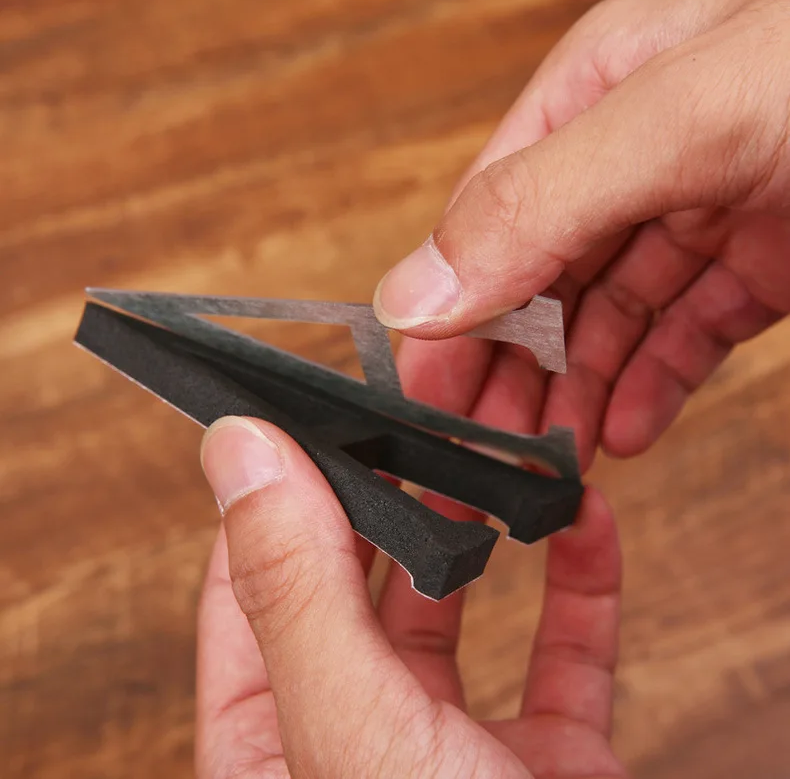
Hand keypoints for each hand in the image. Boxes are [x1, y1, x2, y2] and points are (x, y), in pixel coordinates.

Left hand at [195, 416, 624, 777]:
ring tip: (498, 450)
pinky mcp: (551, 765)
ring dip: (485, 527)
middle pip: (358, 585)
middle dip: (391, 493)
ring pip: (460, 611)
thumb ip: (292, 588)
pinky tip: (584, 520)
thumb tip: (237, 451)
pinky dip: (578, 583)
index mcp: (275, 748)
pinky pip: (564, 656)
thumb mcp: (353, 732)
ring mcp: (457, 755)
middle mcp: (356, 744)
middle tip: (418, 414)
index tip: (308, 413)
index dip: (274, 492)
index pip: (249, 587)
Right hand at [373, 0, 789, 471]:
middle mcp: (635, 151)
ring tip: (550, 468)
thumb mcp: (696, 113)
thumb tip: (412, 294)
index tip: (427, 408)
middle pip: (539, 280)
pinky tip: (629, 433)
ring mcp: (703, 203)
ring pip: (607, 317)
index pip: (483, 227)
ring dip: (573, 396)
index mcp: (593, 96)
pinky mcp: (765, 255)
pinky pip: (684, 330)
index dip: (449, 321)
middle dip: (506, 376)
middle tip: (481, 465)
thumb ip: (542, 202)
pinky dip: (651, 385)